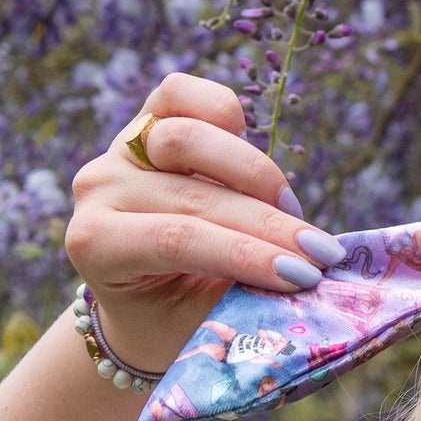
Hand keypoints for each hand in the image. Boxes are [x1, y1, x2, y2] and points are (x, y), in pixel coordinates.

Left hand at [64, 72, 343, 369]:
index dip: (247, 254)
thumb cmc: (176, 320)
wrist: (143, 300)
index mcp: (97, 246)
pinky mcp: (145, 119)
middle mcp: (98, 190)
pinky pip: (183, 95)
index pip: (177, 239)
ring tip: (293, 214)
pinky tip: (257, 164)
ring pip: (190, 136)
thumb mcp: (202, 325)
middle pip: (195, 194)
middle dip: (270, 226)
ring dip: (258, 175)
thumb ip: (241, 298)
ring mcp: (119, 149)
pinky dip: (225, 114)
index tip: (306, 277)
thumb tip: (308, 274)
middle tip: (323, 256)